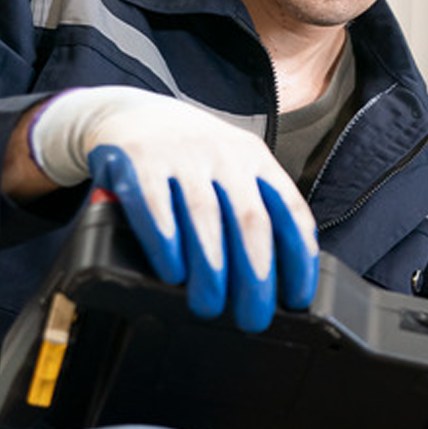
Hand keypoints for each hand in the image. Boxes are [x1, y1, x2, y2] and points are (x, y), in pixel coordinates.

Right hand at [28, 87, 318, 331]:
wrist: (128, 111)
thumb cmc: (188, 156)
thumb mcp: (230, 167)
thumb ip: (250, 209)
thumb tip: (271, 282)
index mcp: (255, 159)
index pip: (290, 210)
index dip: (299, 258)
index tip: (298, 298)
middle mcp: (223, 154)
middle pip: (249, 219)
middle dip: (255, 275)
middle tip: (253, 318)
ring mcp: (180, 155)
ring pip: (204, 217)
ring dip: (210, 269)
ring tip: (210, 307)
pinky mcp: (137, 160)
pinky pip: (155, 205)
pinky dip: (165, 243)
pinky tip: (172, 273)